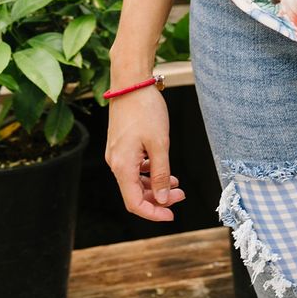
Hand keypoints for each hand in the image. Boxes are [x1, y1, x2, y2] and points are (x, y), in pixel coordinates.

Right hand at [105, 89, 185, 222]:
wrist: (130, 83)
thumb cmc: (145, 110)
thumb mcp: (160, 143)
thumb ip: (161, 174)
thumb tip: (163, 199)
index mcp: (122, 166)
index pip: (134, 203)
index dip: (153, 213)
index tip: (172, 214)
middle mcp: (115, 163)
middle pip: (134, 193)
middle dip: (158, 198)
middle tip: (181, 195)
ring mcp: (117, 154)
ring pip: (135, 181)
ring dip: (154, 185)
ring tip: (176, 183)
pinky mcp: (120, 145)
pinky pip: (133, 167)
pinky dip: (148, 172)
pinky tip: (163, 168)